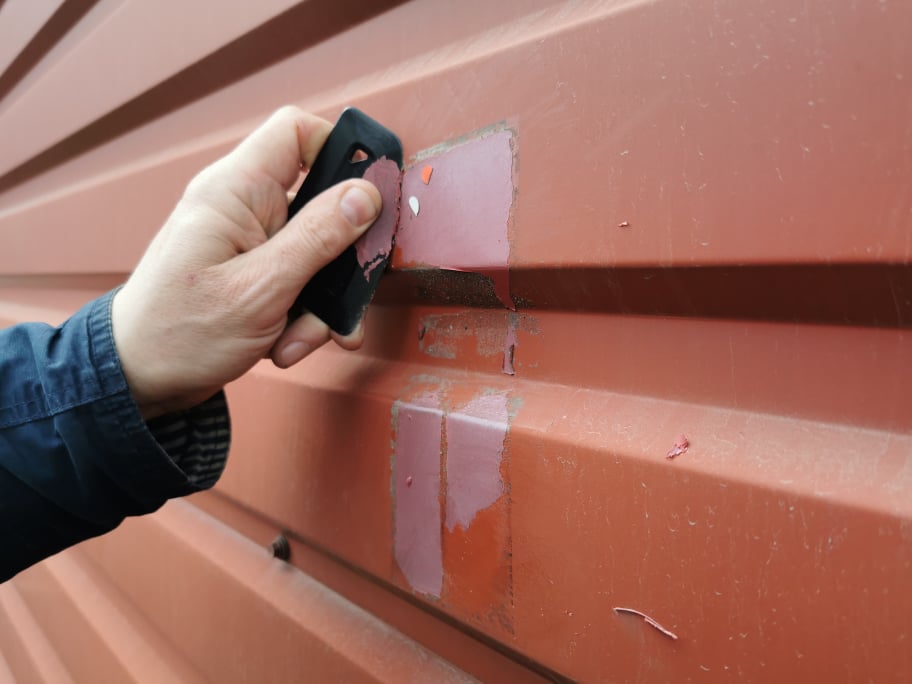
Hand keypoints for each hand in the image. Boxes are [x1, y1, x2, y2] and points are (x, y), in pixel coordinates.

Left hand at [111, 106, 380, 418]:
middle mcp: (243, 208)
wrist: (138, 379)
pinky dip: (301, 317)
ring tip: (297, 336)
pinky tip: (283, 344)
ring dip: (320, 302)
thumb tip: (365, 195)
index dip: (339, 150)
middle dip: (338, 259)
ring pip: (316, 253)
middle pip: (321, 204)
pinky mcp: (253, 273)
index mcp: (234, 191)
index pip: (296, 131)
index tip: (369, 194)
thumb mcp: (261, 287)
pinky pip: (299, 282)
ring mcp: (248, 242)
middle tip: (345, 295)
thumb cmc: (178, 333)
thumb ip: (317, 238)